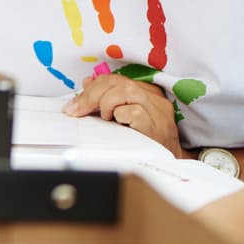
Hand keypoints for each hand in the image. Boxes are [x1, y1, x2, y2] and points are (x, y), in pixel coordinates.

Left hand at [64, 73, 181, 156]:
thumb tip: (87, 83)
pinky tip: (119, 125)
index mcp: (146, 92)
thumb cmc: (146, 140)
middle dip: (92, 95)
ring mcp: (157, 112)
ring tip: (105, 118)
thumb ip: (108, 98)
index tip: (75, 104)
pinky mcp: (157, 127)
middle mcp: (154, 98)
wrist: (168, 164)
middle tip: (78, 111)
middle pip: (118, 83)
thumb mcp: (125, 116)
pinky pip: (134, 112)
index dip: (91, 88)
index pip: (115, 79)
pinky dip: (120, 116)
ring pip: (126, 91)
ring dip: (106, 104)